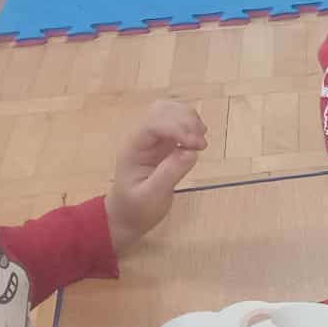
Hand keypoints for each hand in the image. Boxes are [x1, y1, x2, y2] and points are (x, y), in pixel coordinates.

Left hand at [107, 99, 207, 251]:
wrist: (126, 216)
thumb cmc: (136, 209)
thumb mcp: (151, 197)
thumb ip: (170, 173)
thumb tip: (191, 152)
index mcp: (133, 147)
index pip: (153, 123)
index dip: (177, 128)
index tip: (196, 145)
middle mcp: (141, 137)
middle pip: (163, 110)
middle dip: (186, 121)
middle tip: (201, 145)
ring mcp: (152, 138)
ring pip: (171, 111)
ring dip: (190, 120)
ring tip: (200, 142)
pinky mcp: (163, 142)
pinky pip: (177, 122)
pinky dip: (191, 126)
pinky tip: (197, 141)